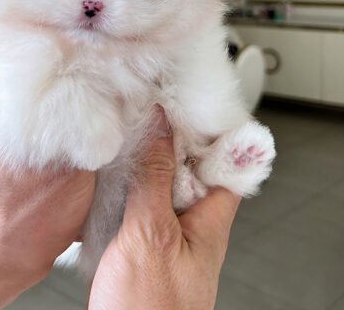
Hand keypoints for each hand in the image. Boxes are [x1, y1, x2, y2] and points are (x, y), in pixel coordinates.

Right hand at [88, 108, 239, 309]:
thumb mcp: (152, 233)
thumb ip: (156, 178)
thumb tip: (162, 129)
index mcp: (210, 221)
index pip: (227, 163)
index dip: (215, 130)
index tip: (195, 100)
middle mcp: (193, 225)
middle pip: (193, 168)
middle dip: (176, 137)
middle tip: (156, 105)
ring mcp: (167, 233)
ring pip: (165, 183)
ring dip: (151, 158)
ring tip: (135, 127)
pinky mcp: (142, 243)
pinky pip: (143, 201)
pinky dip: (132, 181)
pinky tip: (116, 168)